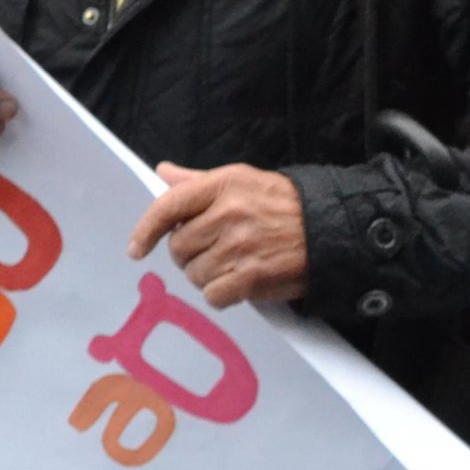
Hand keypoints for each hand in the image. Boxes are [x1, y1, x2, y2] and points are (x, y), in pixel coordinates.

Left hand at [130, 163, 309, 306]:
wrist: (332, 230)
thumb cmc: (286, 205)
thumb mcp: (244, 181)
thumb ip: (200, 181)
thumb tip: (164, 173)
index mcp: (223, 186)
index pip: (168, 207)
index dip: (145, 230)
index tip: (136, 249)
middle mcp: (229, 214)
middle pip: (179, 248)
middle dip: (188, 256)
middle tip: (209, 254)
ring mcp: (241, 247)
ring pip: (195, 274)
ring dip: (206, 276)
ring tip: (229, 268)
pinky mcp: (253, 277)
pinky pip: (213, 295)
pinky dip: (220, 295)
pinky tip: (236, 285)